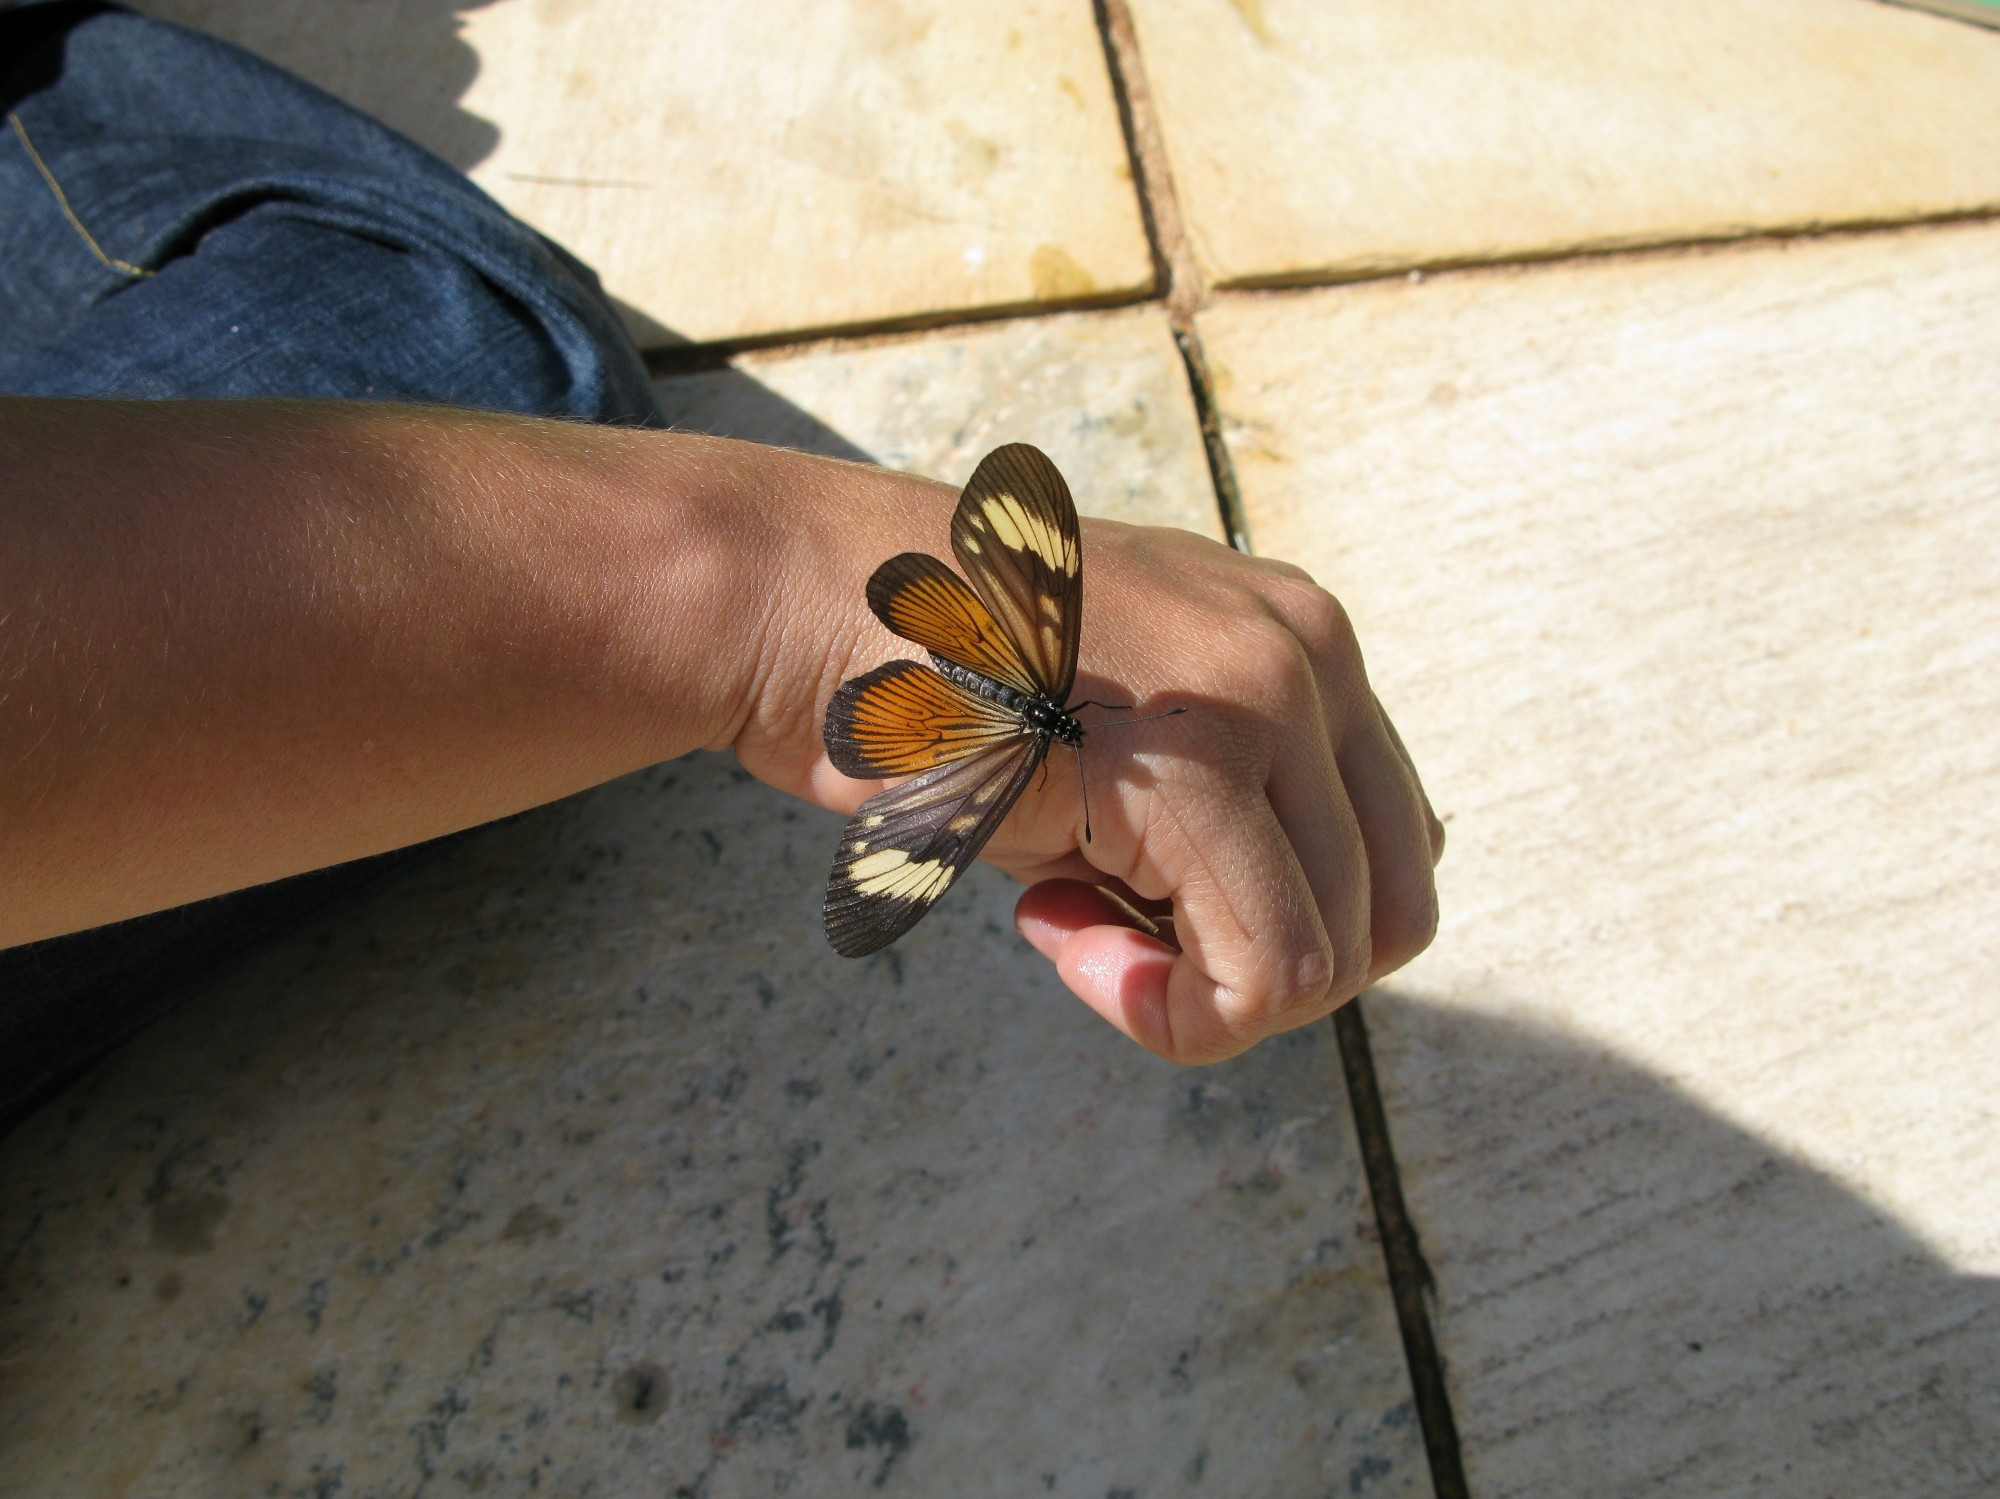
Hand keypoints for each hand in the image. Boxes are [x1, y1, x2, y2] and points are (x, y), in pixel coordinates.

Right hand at [732, 458, 1444, 1064]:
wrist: (785, 601)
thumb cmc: (919, 677)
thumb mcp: (1102, 723)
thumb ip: (1211, 799)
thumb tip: (1284, 958)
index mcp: (1297, 636)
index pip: (1383, 846)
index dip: (1274, 924)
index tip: (1137, 898)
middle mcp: (1306, 650)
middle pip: (1391, 910)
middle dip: (1259, 973)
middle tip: (1111, 938)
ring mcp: (1260, 698)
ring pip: (1335, 956)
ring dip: (1196, 993)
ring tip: (1059, 918)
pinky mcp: (1194, 765)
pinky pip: (1265, 976)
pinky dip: (1170, 1013)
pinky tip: (1046, 928)